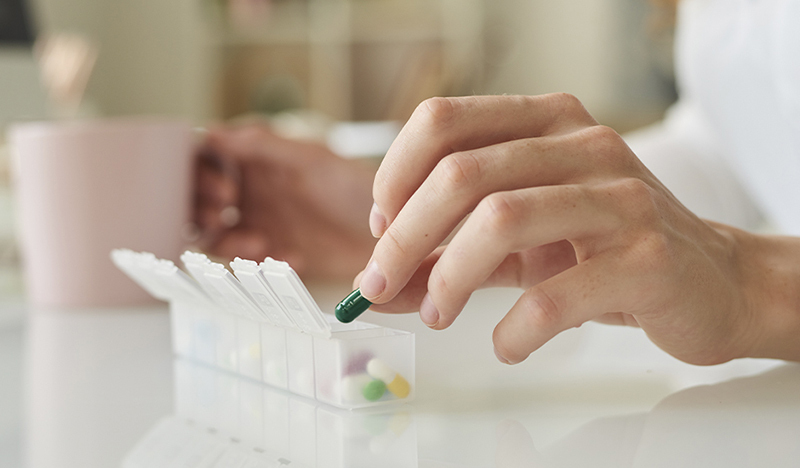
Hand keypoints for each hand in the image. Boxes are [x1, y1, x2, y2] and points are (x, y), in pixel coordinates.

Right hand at [194, 124, 376, 278]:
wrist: (394, 229)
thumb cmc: (357, 185)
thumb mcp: (313, 159)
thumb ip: (265, 146)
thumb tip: (214, 134)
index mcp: (252, 159)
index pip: (202, 159)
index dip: (200, 174)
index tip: (224, 190)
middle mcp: (248, 189)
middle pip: (197, 197)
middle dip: (201, 209)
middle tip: (222, 217)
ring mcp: (257, 221)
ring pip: (215, 234)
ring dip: (228, 241)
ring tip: (260, 244)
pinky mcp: (271, 252)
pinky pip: (246, 261)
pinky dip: (260, 261)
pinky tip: (291, 257)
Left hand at [356, 94, 799, 364]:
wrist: (712, 280)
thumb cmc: (604, 249)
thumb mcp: (521, 241)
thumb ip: (449, 252)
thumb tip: (377, 280)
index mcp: (547, 122)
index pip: (444, 121)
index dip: (395, 174)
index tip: (382, 227)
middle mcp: (583, 145)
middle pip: (462, 174)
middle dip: (404, 238)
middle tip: (382, 283)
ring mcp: (621, 197)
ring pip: (502, 221)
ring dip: (449, 277)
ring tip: (439, 314)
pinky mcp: (648, 257)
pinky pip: (555, 296)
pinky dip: (514, 330)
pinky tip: (506, 345)